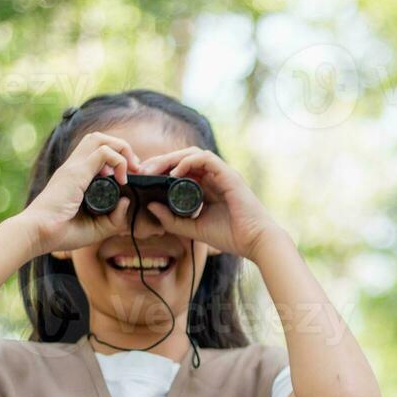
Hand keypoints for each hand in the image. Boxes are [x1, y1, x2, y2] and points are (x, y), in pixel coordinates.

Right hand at [16, 132, 142, 254]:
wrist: (38, 233)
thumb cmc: (62, 233)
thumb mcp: (96, 228)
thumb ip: (114, 218)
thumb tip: (126, 200)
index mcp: (76, 176)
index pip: (96, 152)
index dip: (116, 160)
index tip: (126, 180)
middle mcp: (74, 167)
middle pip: (98, 138)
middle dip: (121, 147)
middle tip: (133, 169)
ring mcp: (74, 167)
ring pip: (99, 138)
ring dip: (120, 148)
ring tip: (130, 169)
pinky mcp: (76, 172)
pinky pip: (103, 152)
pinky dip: (118, 161)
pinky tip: (121, 180)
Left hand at [137, 147, 281, 259]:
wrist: (254, 242)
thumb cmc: (230, 236)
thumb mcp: (193, 228)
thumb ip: (171, 220)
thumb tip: (150, 207)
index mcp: (207, 188)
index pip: (181, 170)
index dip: (161, 170)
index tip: (143, 178)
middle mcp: (214, 177)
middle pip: (183, 158)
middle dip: (161, 161)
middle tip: (142, 170)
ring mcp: (222, 173)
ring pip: (192, 154)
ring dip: (171, 158)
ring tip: (154, 169)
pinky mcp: (228, 174)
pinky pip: (205, 159)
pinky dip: (188, 162)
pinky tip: (174, 173)